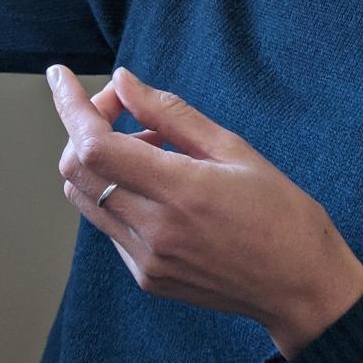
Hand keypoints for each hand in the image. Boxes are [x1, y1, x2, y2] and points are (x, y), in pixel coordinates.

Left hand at [47, 64, 362, 357]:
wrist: (301, 287)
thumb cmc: (279, 211)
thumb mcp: (233, 148)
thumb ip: (170, 114)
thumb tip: (123, 82)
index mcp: (179, 192)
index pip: (94, 145)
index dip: (70, 106)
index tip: (61, 76)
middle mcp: (153, 231)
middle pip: (76, 169)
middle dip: (86, 126)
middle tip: (125, 108)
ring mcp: (145, 259)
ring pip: (84, 196)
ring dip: (99, 159)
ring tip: (150, 146)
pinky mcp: (146, 277)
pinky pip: (107, 223)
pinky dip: (116, 189)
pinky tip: (158, 182)